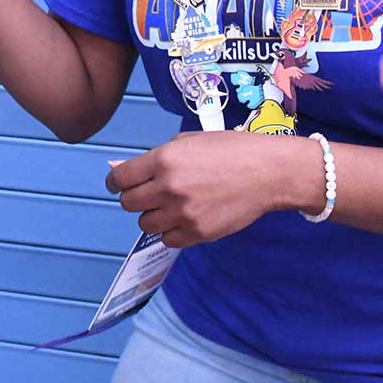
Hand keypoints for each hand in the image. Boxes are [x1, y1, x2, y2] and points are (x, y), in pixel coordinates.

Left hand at [106, 130, 309, 245]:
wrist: (267, 172)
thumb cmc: (229, 150)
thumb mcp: (187, 142)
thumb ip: (153, 158)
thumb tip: (120, 169)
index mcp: (164, 159)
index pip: (120, 178)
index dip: (115, 182)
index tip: (118, 185)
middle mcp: (169, 187)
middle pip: (129, 203)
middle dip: (134, 198)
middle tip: (147, 194)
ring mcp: (183, 213)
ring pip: (145, 224)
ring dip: (152, 215)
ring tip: (169, 206)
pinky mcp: (198, 233)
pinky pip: (167, 239)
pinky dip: (170, 231)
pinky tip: (182, 219)